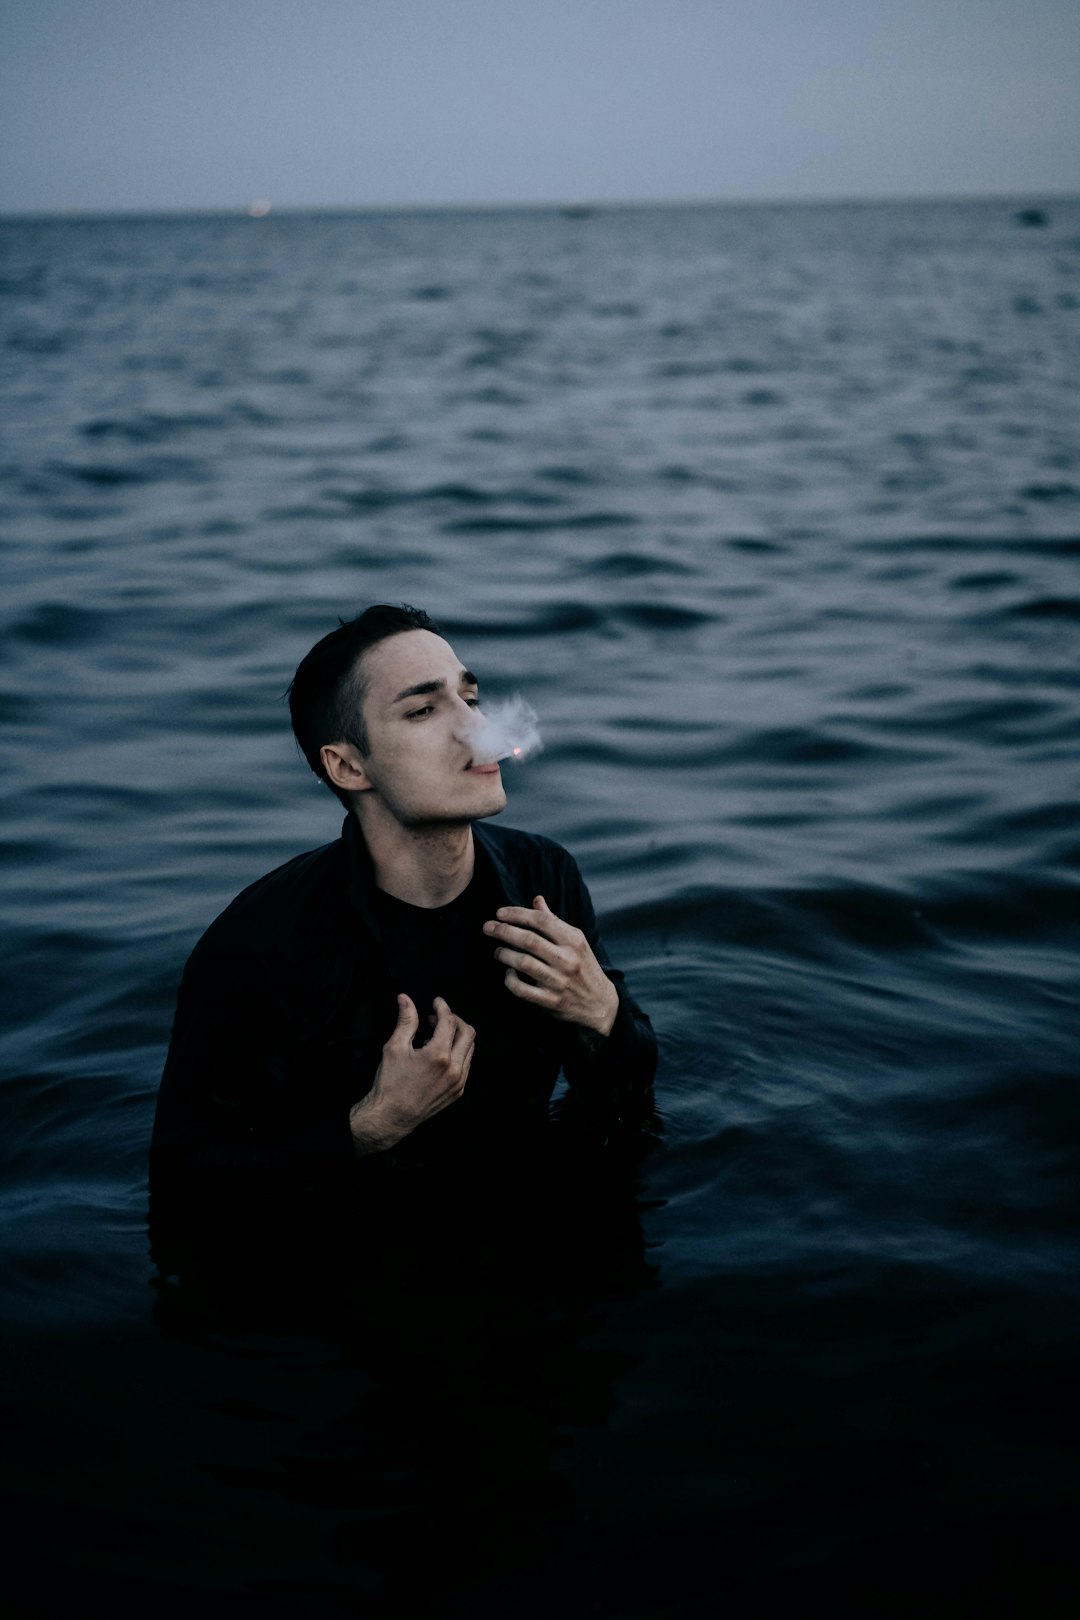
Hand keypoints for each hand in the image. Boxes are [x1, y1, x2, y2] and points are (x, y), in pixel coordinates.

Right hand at [349, 994, 474, 1154]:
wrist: (392, 1116)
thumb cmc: (390, 1083)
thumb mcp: (394, 1047)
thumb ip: (405, 1020)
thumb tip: (405, 999)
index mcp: (439, 1055)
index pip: (449, 1021)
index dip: (443, 1007)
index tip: (436, 1002)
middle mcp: (454, 1068)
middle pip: (468, 1032)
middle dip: (454, 1020)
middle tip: (437, 1018)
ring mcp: (459, 1081)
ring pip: (470, 1049)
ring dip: (457, 1037)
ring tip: (436, 1036)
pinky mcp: (458, 1091)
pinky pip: (466, 1065)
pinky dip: (457, 1053)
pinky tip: (439, 1054)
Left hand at [484, 895, 618, 1036]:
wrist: (600, 1003)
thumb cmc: (583, 966)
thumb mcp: (575, 942)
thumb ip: (554, 921)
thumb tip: (536, 900)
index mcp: (574, 941)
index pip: (542, 920)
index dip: (518, 914)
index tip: (500, 913)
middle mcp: (567, 960)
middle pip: (529, 940)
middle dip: (504, 931)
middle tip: (487, 927)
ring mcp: (559, 981)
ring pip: (523, 963)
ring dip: (504, 954)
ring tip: (497, 951)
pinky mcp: (551, 1002)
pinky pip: (522, 990)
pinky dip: (510, 980)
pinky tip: (508, 973)